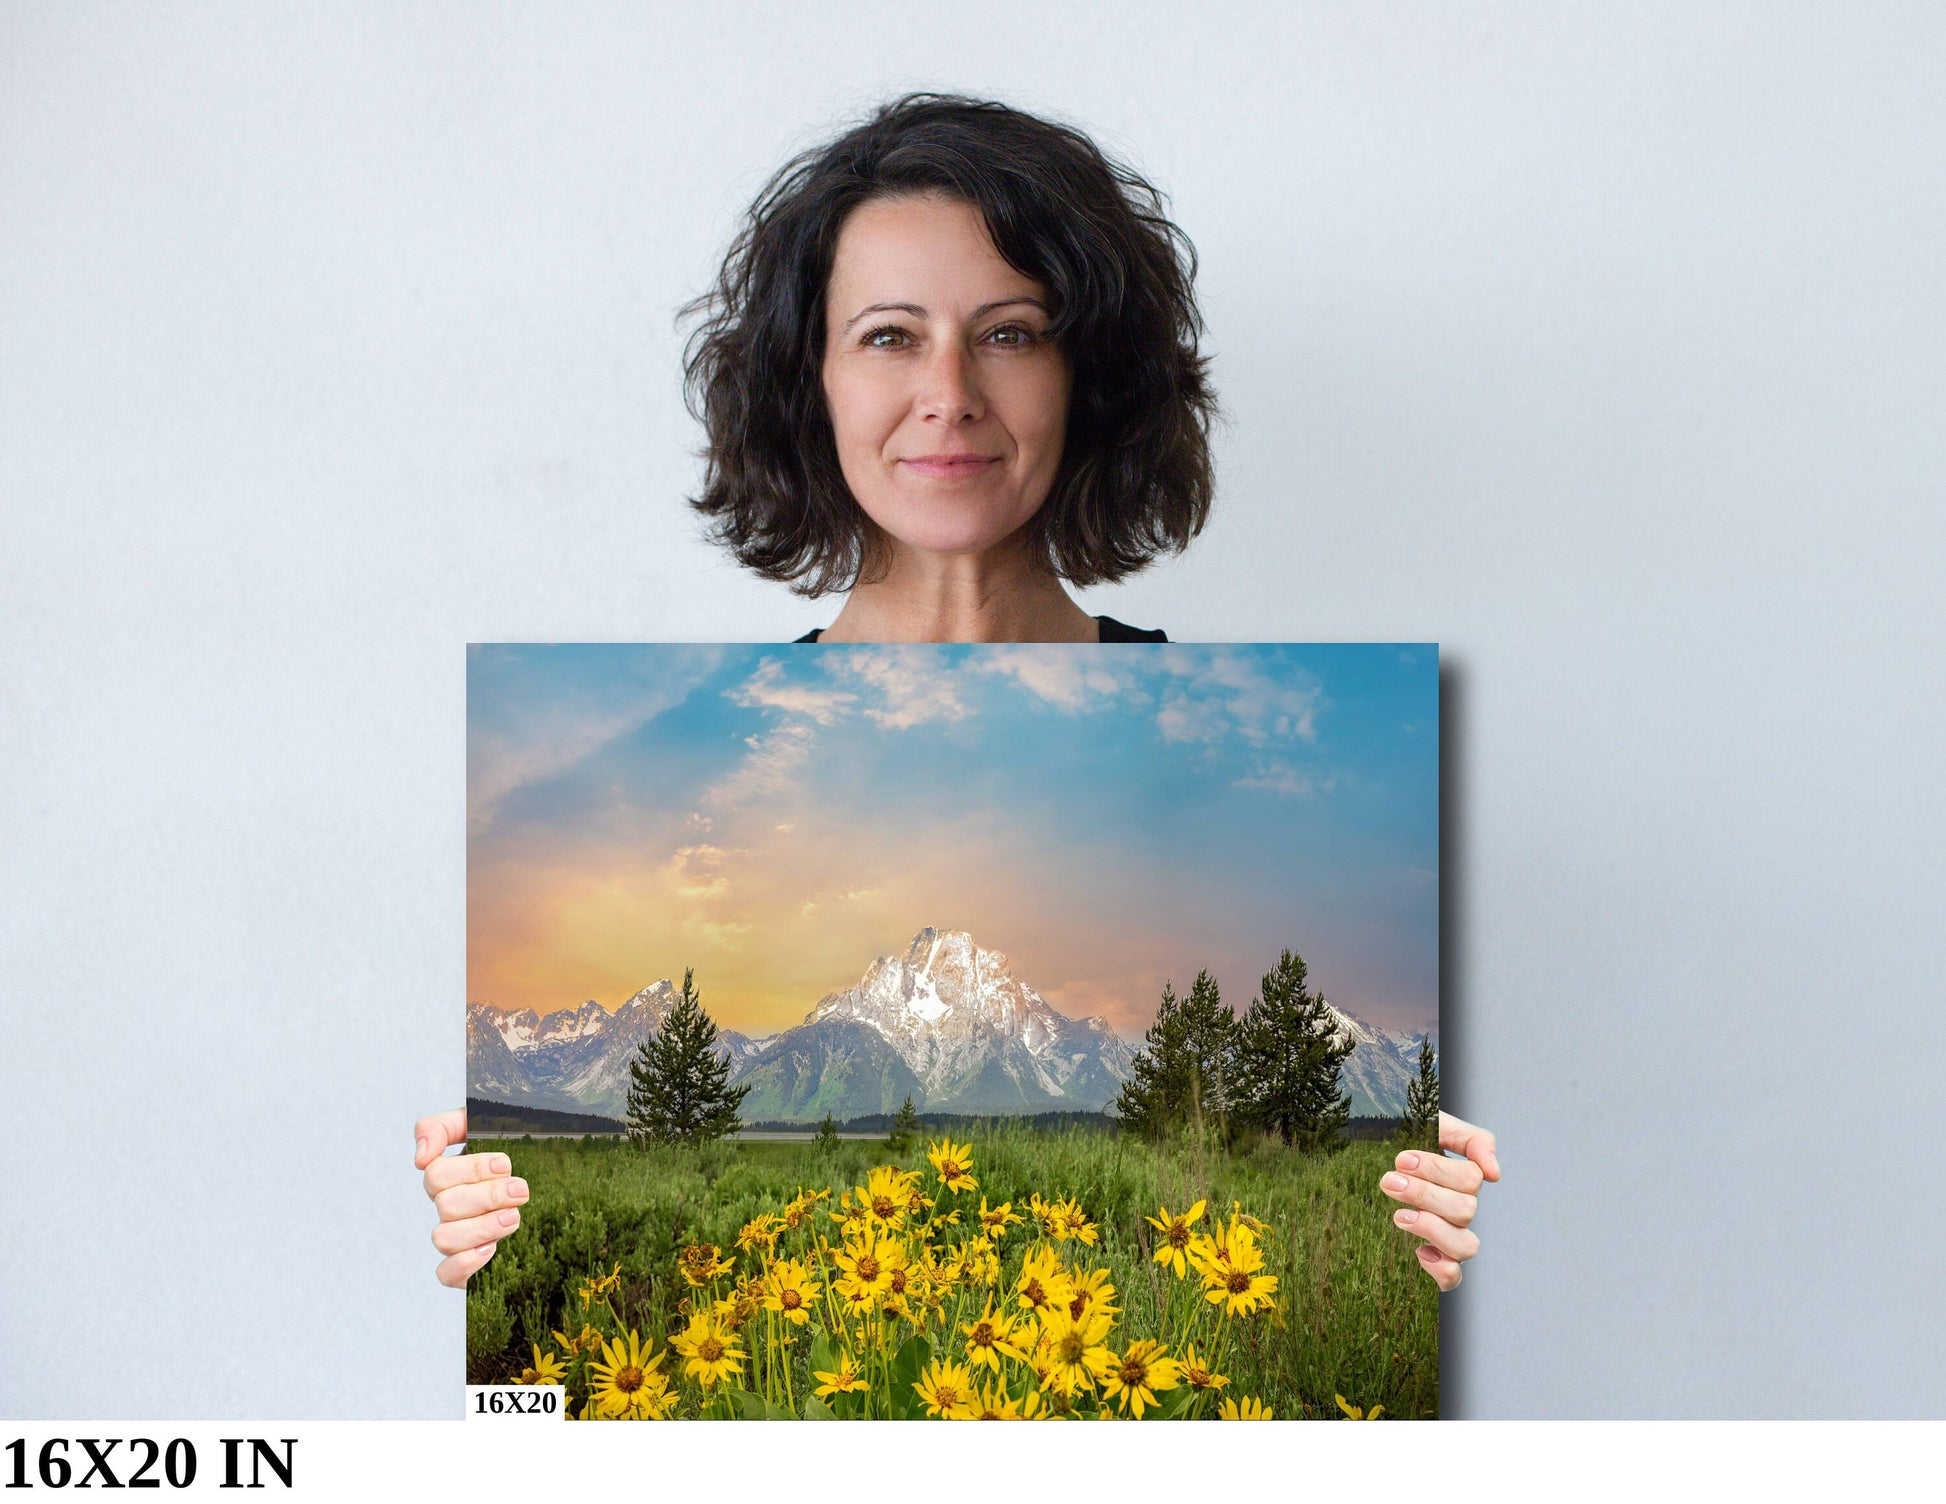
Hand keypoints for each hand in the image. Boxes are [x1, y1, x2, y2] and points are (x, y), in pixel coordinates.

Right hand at [415, 1107, 528, 1287]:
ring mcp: (454, 1237)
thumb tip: (421, 1157)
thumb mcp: (477, 1126)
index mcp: (447, 1176)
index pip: (436, 1174)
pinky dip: (464, 1263)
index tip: (504, 1165)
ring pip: (444, 1238)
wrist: (543, 1180)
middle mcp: (446, 1207)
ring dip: (481, 1227)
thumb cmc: (506, 1151)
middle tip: (519, 1190)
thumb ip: (442, 1127)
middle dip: (487, 1196)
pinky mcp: (464, 1266)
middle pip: (446, 1205)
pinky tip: (490, 1249)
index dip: (470, 1170)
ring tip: (513, 1216)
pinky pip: (445, 1274)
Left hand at [1380, 1110, 1498, 1290]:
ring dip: (1432, 1229)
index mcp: (1464, 1179)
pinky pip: (1453, 1278)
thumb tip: (1494, 1174)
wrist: (1375, 1153)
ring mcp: (1450, 1236)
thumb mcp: (1437, 1125)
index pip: (1470, 1179)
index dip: (1437, 1170)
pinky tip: (1418, 1251)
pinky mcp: (1435, 1259)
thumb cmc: (1408, 1140)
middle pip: (1465, 1210)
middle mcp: (1462, 1210)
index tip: (1401, 1159)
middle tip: (1389, 1181)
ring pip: (1466, 1246)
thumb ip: (1472, 1139)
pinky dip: (1441, 1270)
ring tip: (1399, 1216)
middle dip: (1424, 1194)